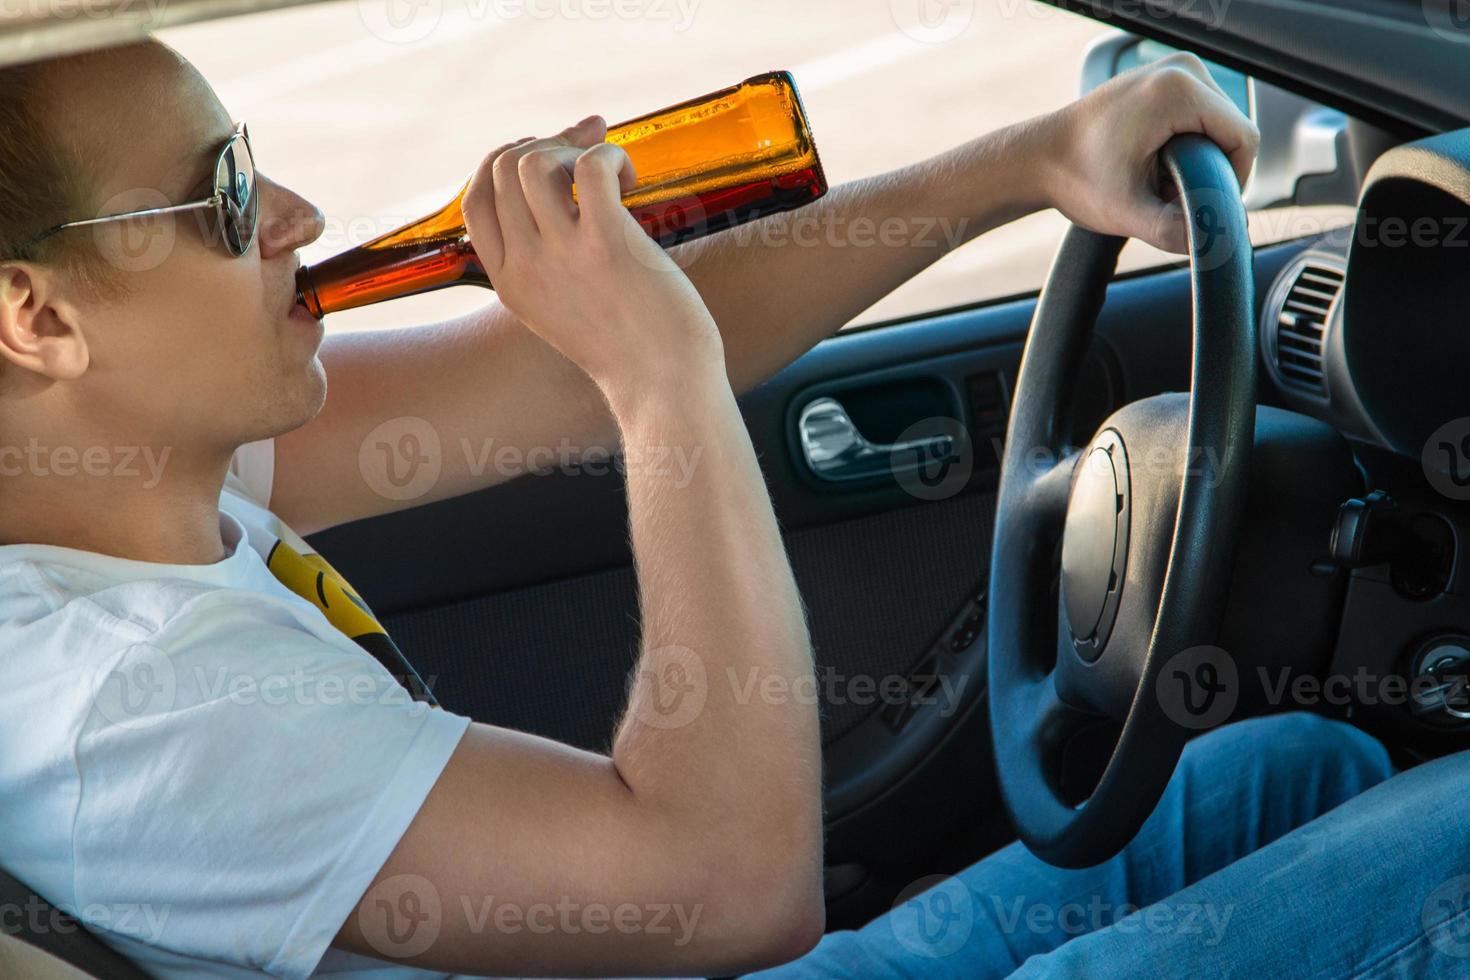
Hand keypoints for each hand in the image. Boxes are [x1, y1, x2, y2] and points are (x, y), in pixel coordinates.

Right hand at [461, 116, 724, 398]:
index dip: (505, 162)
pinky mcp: (607, 244)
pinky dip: (611, 155)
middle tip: (591, 159)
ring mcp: (562, 255)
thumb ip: (547, 261)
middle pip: (505, 168)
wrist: (664, 386)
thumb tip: (565, 187)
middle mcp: (525, 266)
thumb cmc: (629, 344)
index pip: (475, 199)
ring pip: (534, 161)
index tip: (547, 157)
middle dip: (549, 144)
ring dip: (574, 149)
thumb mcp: (565, 308)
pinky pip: (591, 166)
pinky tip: (631, 181)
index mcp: (508, 283)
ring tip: (610, 176)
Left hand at [1039, 52, 1260, 252]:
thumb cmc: (1073, 177)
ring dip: (1198, 160)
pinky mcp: (1163, 80)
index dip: (1230, 181)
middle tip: (1166, 194)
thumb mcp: (1128, 213)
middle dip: (1210, 171)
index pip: (1243, 140)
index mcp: (1178, 91)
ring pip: (1218, 126)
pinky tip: (1153, 164)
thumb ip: (1177, 231)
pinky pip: (1199, 117)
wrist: (1036, 159)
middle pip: (1232, 131)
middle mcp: (1180, 69)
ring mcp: (1172, 70)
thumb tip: (1219, 242)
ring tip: (1155, 180)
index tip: (1196, 204)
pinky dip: (1185, 146)